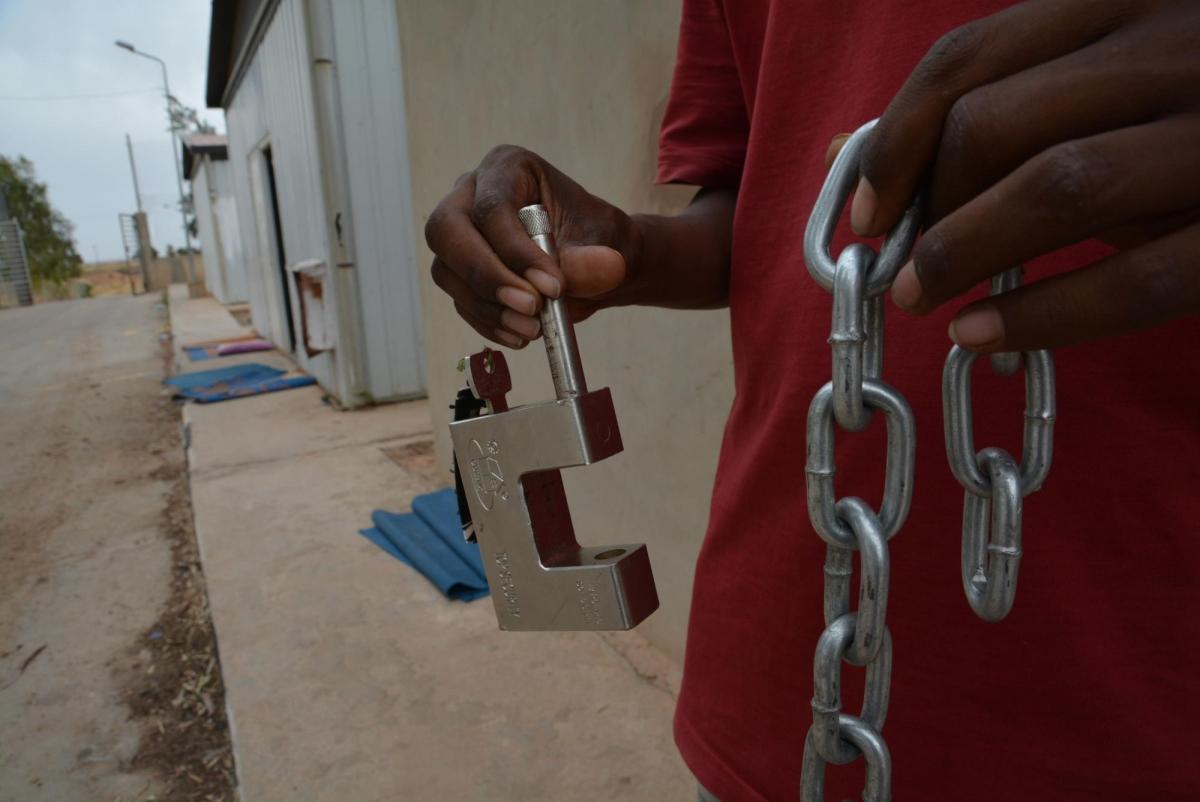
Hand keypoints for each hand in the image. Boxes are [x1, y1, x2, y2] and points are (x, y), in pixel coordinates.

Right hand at [425, 145, 638, 347]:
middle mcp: (471, 194)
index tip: (553, 287)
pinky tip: (520, 334)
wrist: (596, 264)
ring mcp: (459, 235)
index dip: (517, 251)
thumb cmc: (598, 239)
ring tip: (534, 328)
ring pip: (446, 271)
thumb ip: (592, 259)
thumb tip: (590, 272)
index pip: (492, 207)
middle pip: (447, 231)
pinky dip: (488, 322)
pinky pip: (459, 300)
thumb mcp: (605, 243)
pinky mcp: (459, 272)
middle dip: (487, 276)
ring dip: (488, 307)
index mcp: (508, 168)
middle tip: (530, 308)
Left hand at [849, 0, 1199, 351]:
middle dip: (926, 204)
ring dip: (966, 252)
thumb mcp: (1101, 86)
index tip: (865, 211)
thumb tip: (854, 155)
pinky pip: (1138, 277)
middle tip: (900, 268)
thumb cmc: (1187, 125)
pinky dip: (1047, 313)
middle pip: (997, 119)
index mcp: (1127, 1)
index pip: (970, 56)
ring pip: (1059, 185)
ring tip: (927, 299)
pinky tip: (983, 333)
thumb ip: (999, 103)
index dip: (894, 140)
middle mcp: (1177, 46)